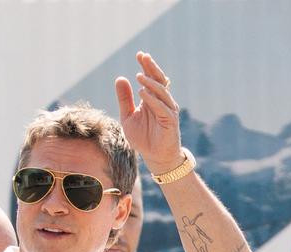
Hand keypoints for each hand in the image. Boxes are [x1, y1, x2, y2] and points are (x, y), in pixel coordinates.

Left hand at [115, 52, 182, 173]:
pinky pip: (162, 108)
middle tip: (143, 56)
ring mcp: (168, 110)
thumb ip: (124, 99)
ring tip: (139, 76)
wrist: (155, 157)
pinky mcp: (170, 121)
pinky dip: (153, 100)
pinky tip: (143, 94)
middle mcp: (162, 102)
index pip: (151, 78)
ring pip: (161, 92)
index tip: (139, 54)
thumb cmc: (143, 138)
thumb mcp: (128, 117)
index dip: (146, 66)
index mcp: (152, 99)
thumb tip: (120, 78)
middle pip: (159, 80)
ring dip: (150, 83)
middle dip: (151, 68)